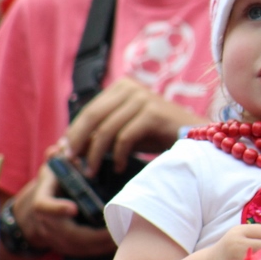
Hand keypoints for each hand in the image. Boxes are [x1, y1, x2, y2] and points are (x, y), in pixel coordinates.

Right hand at [12, 157, 116, 258]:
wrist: (30, 219)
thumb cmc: (48, 190)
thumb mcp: (49, 173)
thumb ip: (55, 161)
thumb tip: (59, 149)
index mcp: (42, 204)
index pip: (45, 206)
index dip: (57, 208)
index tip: (73, 208)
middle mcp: (48, 225)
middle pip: (71, 235)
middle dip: (96, 234)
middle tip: (120, 225)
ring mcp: (57, 241)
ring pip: (82, 248)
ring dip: (104, 244)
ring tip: (127, 234)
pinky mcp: (68, 250)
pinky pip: (87, 253)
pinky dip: (104, 249)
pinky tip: (122, 241)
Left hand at [63, 77, 205, 177]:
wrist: (195, 138)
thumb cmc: (157, 135)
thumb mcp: (125, 131)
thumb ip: (101, 134)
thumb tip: (66, 147)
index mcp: (122, 87)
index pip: (89, 110)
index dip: (74, 132)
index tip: (64, 153)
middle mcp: (131, 88)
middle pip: (93, 116)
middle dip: (79, 142)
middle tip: (72, 163)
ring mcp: (143, 99)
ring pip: (107, 129)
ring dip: (96, 154)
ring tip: (93, 172)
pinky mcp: (152, 114)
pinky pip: (125, 138)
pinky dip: (117, 156)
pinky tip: (118, 167)